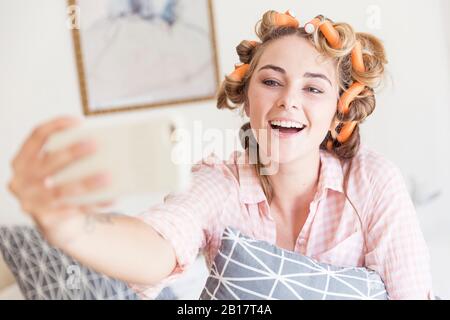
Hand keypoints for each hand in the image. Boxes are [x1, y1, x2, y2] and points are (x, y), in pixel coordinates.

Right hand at [8, 116, 111, 235]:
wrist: (56, 222)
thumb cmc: (59, 186)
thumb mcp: (54, 170)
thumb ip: (65, 157)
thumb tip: (100, 141)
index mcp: (21, 162)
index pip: (36, 137)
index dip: (56, 126)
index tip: (79, 121)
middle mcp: (21, 182)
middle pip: (49, 163)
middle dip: (72, 153)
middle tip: (95, 144)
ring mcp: (31, 203)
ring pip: (62, 190)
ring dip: (87, 182)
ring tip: (108, 176)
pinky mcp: (47, 220)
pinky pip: (75, 210)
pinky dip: (95, 203)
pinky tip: (111, 198)